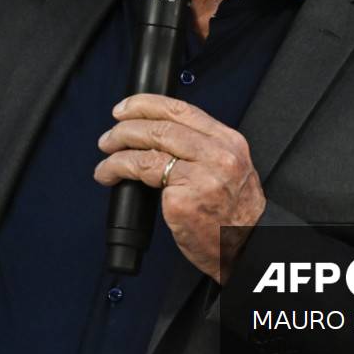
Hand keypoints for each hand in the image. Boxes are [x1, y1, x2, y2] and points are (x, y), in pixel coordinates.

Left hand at [94, 93, 264, 281]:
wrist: (247, 248)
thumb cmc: (235, 217)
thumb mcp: (230, 170)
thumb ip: (201, 150)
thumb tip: (158, 137)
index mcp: (229, 143)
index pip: (182, 110)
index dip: (147, 104)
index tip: (126, 107)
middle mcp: (217, 155)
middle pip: (161, 127)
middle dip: (126, 128)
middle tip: (109, 137)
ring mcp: (200, 177)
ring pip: (148, 148)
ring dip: (118, 150)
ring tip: (106, 158)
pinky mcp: (182, 200)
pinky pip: (143, 176)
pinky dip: (118, 171)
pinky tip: (110, 177)